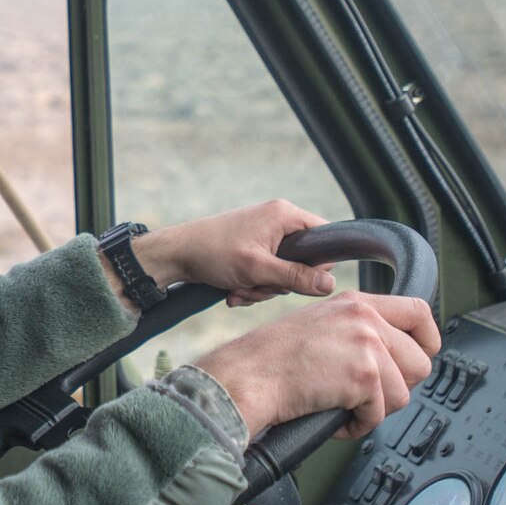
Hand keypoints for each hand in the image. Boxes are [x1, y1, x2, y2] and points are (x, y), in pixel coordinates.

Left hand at [130, 200, 337, 306]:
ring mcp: (264, 235)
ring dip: (261, 288)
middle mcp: (277, 220)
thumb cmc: (213, 253)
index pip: (325, 237)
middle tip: (255, 284)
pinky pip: (265, 274)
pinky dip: (251, 286)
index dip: (317, 264)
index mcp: (284, 214)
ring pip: (282, 273)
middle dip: (278, 283)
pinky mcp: (253, 249)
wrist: (175, 254)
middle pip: (302, 262)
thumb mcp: (257, 269)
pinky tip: (232, 290)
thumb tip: (330, 284)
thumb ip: (295, 277)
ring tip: (238, 287)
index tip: (297, 280)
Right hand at [192, 291, 439, 439]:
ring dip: (374, 410)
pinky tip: (333, 418)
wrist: (248, 375)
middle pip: (420, 361)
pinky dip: (356, 425)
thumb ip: (357, 331)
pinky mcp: (364, 375)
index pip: (418, 310)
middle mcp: (366, 318)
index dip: (427, 340)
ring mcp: (367, 345)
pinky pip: (379, 415)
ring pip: (403, 394)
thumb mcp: (320, 325)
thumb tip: (391, 356)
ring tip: (343, 407)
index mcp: (356, 302)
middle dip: (398, 387)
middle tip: (366, 395)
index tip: (420, 357)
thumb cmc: (271, 359)